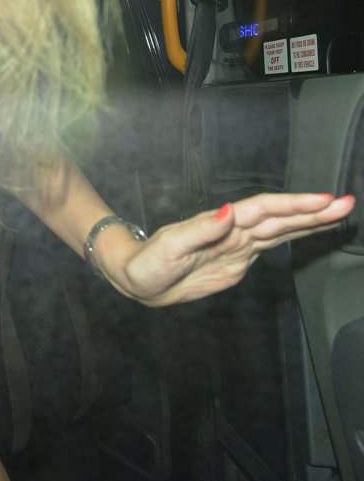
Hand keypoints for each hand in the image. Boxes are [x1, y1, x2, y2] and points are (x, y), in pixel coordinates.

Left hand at [115, 192, 354, 305]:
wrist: (138, 280)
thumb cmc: (146, 263)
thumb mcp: (169, 248)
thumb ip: (200, 230)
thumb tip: (228, 212)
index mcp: (220, 223)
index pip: (264, 210)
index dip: (293, 205)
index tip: (321, 201)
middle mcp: (233, 230)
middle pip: (279, 216)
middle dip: (313, 210)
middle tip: (345, 203)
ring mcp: (238, 244)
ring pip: (281, 228)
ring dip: (309, 220)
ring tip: (339, 211)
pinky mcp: (238, 260)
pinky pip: (273, 245)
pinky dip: (295, 235)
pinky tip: (312, 228)